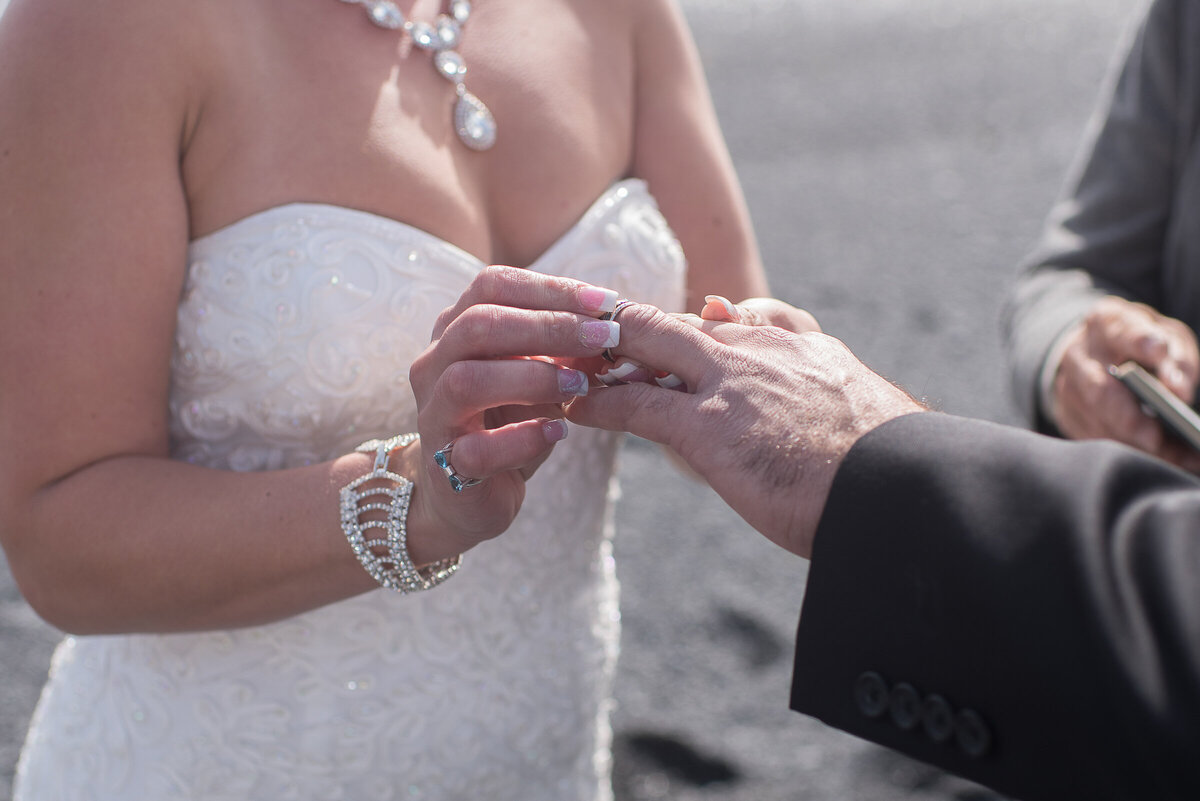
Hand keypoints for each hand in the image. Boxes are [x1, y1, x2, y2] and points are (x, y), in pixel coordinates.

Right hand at [404, 266, 622, 560]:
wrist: (463, 493)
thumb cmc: (506, 420)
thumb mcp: (536, 374)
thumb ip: (560, 348)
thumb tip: (612, 324)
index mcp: (455, 329)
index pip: (493, 286)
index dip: (550, 289)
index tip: (605, 303)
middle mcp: (433, 364)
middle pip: (479, 325)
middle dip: (549, 327)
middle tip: (604, 340)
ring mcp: (434, 415)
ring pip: (466, 380)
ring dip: (533, 378)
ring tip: (580, 386)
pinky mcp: (444, 466)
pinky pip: (477, 449)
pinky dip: (522, 439)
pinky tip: (558, 432)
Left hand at [566, 301, 923, 557]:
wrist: (901, 489)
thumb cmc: (888, 465)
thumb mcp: (859, 408)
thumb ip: (827, 385)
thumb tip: (806, 393)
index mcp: (801, 346)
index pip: (731, 318)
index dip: (687, 326)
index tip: (659, 333)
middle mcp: (760, 350)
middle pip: (676, 322)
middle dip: (628, 326)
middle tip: (587, 332)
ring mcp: (730, 384)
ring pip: (646, 347)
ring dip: (601, 354)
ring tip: (564, 360)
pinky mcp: (707, 427)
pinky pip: (635, 406)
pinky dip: (598, 403)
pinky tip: (573, 408)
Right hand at [1053, 296, 1199, 470]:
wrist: (1095, 352)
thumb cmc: (1140, 345)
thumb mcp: (1165, 338)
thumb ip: (1175, 358)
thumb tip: (1177, 392)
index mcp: (1106, 322)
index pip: (1123, 333)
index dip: (1142, 346)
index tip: (1163, 360)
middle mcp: (1080, 355)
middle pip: (1100, 391)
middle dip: (1130, 419)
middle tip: (1157, 439)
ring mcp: (1068, 388)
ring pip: (1097, 423)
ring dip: (1135, 444)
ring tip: (1178, 458)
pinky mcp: (1067, 415)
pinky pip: (1095, 440)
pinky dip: (1129, 452)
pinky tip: (1165, 459)